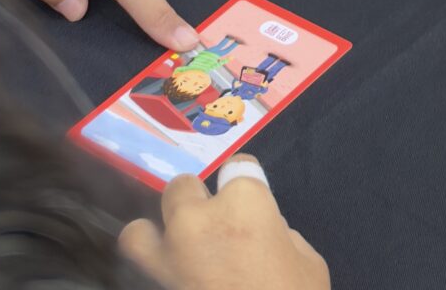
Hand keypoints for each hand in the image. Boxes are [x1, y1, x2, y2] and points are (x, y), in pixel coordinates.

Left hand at [119, 160, 328, 288]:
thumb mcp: (307, 264)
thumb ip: (280, 237)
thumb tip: (264, 234)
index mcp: (244, 202)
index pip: (237, 167)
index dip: (245, 186)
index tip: (249, 205)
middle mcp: (197, 220)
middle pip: (180, 188)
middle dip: (193, 204)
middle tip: (210, 229)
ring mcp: (168, 260)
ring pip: (138, 233)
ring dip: (154, 239)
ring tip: (171, 253)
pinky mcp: (154, 289)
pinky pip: (143, 277)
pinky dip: (154, 278)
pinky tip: (176, 285)